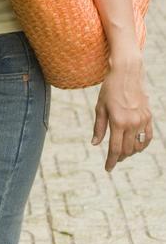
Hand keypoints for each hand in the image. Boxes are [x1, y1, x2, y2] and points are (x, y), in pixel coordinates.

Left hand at [92, 55, 152, 170]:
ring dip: (130, 152)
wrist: (126, 75)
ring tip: (122, 152)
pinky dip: (142, 144)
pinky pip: (148, 137)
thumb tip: (95, 144)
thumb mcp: (100, 107)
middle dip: (120, 157)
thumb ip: (99, 127)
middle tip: (113, 160)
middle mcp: (132, 123)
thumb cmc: (109, 90)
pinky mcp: (148, 117)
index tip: (107, 168)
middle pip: (127, 149)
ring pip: (138, 145)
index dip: (111, 160)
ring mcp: (142, 121)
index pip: (115, 148)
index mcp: (117, 121)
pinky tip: (135, 146)